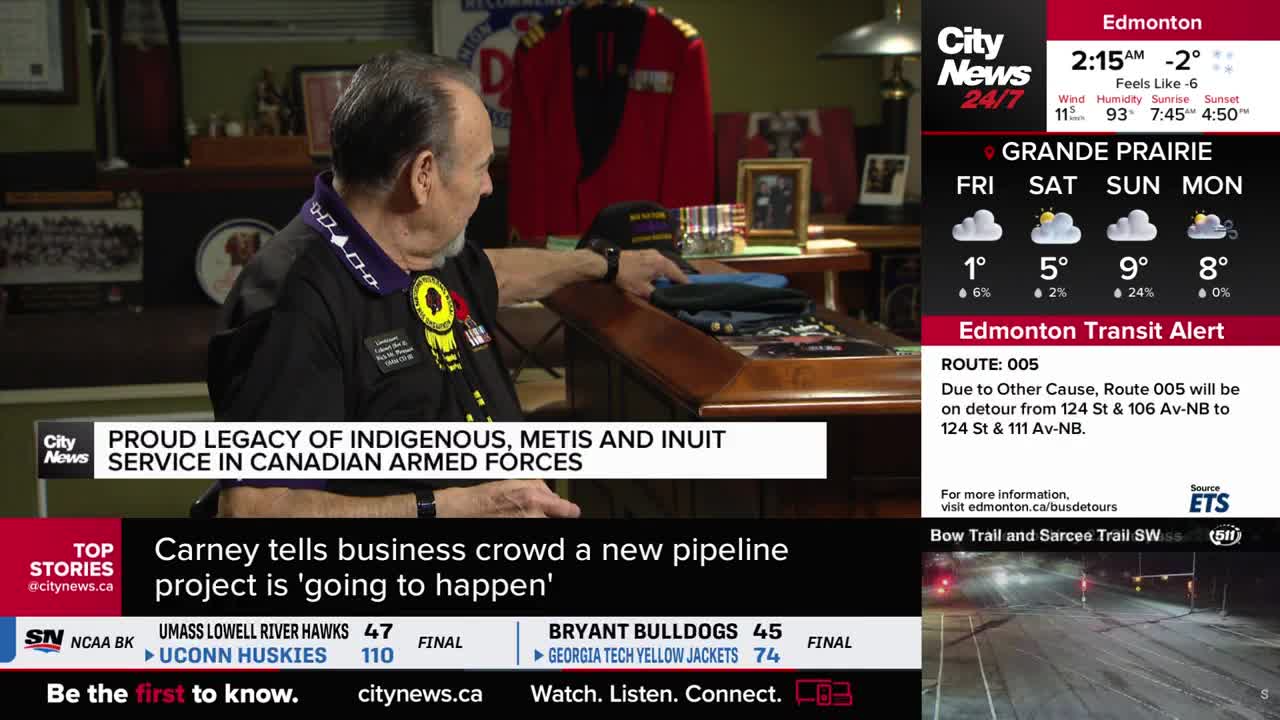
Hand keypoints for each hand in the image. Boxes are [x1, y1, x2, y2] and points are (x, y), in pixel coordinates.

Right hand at [435, 479, 580, 517]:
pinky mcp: (517, 535)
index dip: (569, 510)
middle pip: (557, 519)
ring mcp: (526, 527)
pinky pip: (532, 530)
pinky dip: (529, 525)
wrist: (461, 511)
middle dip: (550, 513)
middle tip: (538, 510)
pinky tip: (515, 518)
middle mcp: (533, 516)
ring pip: (544, 523)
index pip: (567, 510)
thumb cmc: (481, 497)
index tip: (572, 512)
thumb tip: (552, 496)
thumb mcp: (513, 482)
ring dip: (539, 519)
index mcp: (533, 499)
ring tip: (521, 513)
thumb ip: (538, 487)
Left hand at [615, 249, 689, 297]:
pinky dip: (662, 268)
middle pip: (673, 267)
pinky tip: (659, 274)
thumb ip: (657, 294)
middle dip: (678, 277)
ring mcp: (652, 252)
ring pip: (666, 263)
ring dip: (669, 272)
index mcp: (662, 264)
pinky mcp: (645, 252)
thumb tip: (665, 300)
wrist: (610, 264)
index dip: (685, 282)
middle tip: (683, 285)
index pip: (678, 274)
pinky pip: (658, 261)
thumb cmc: (627, 277)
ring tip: (672, 281)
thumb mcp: (643, 290)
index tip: (692, 288)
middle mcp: (660, 256)